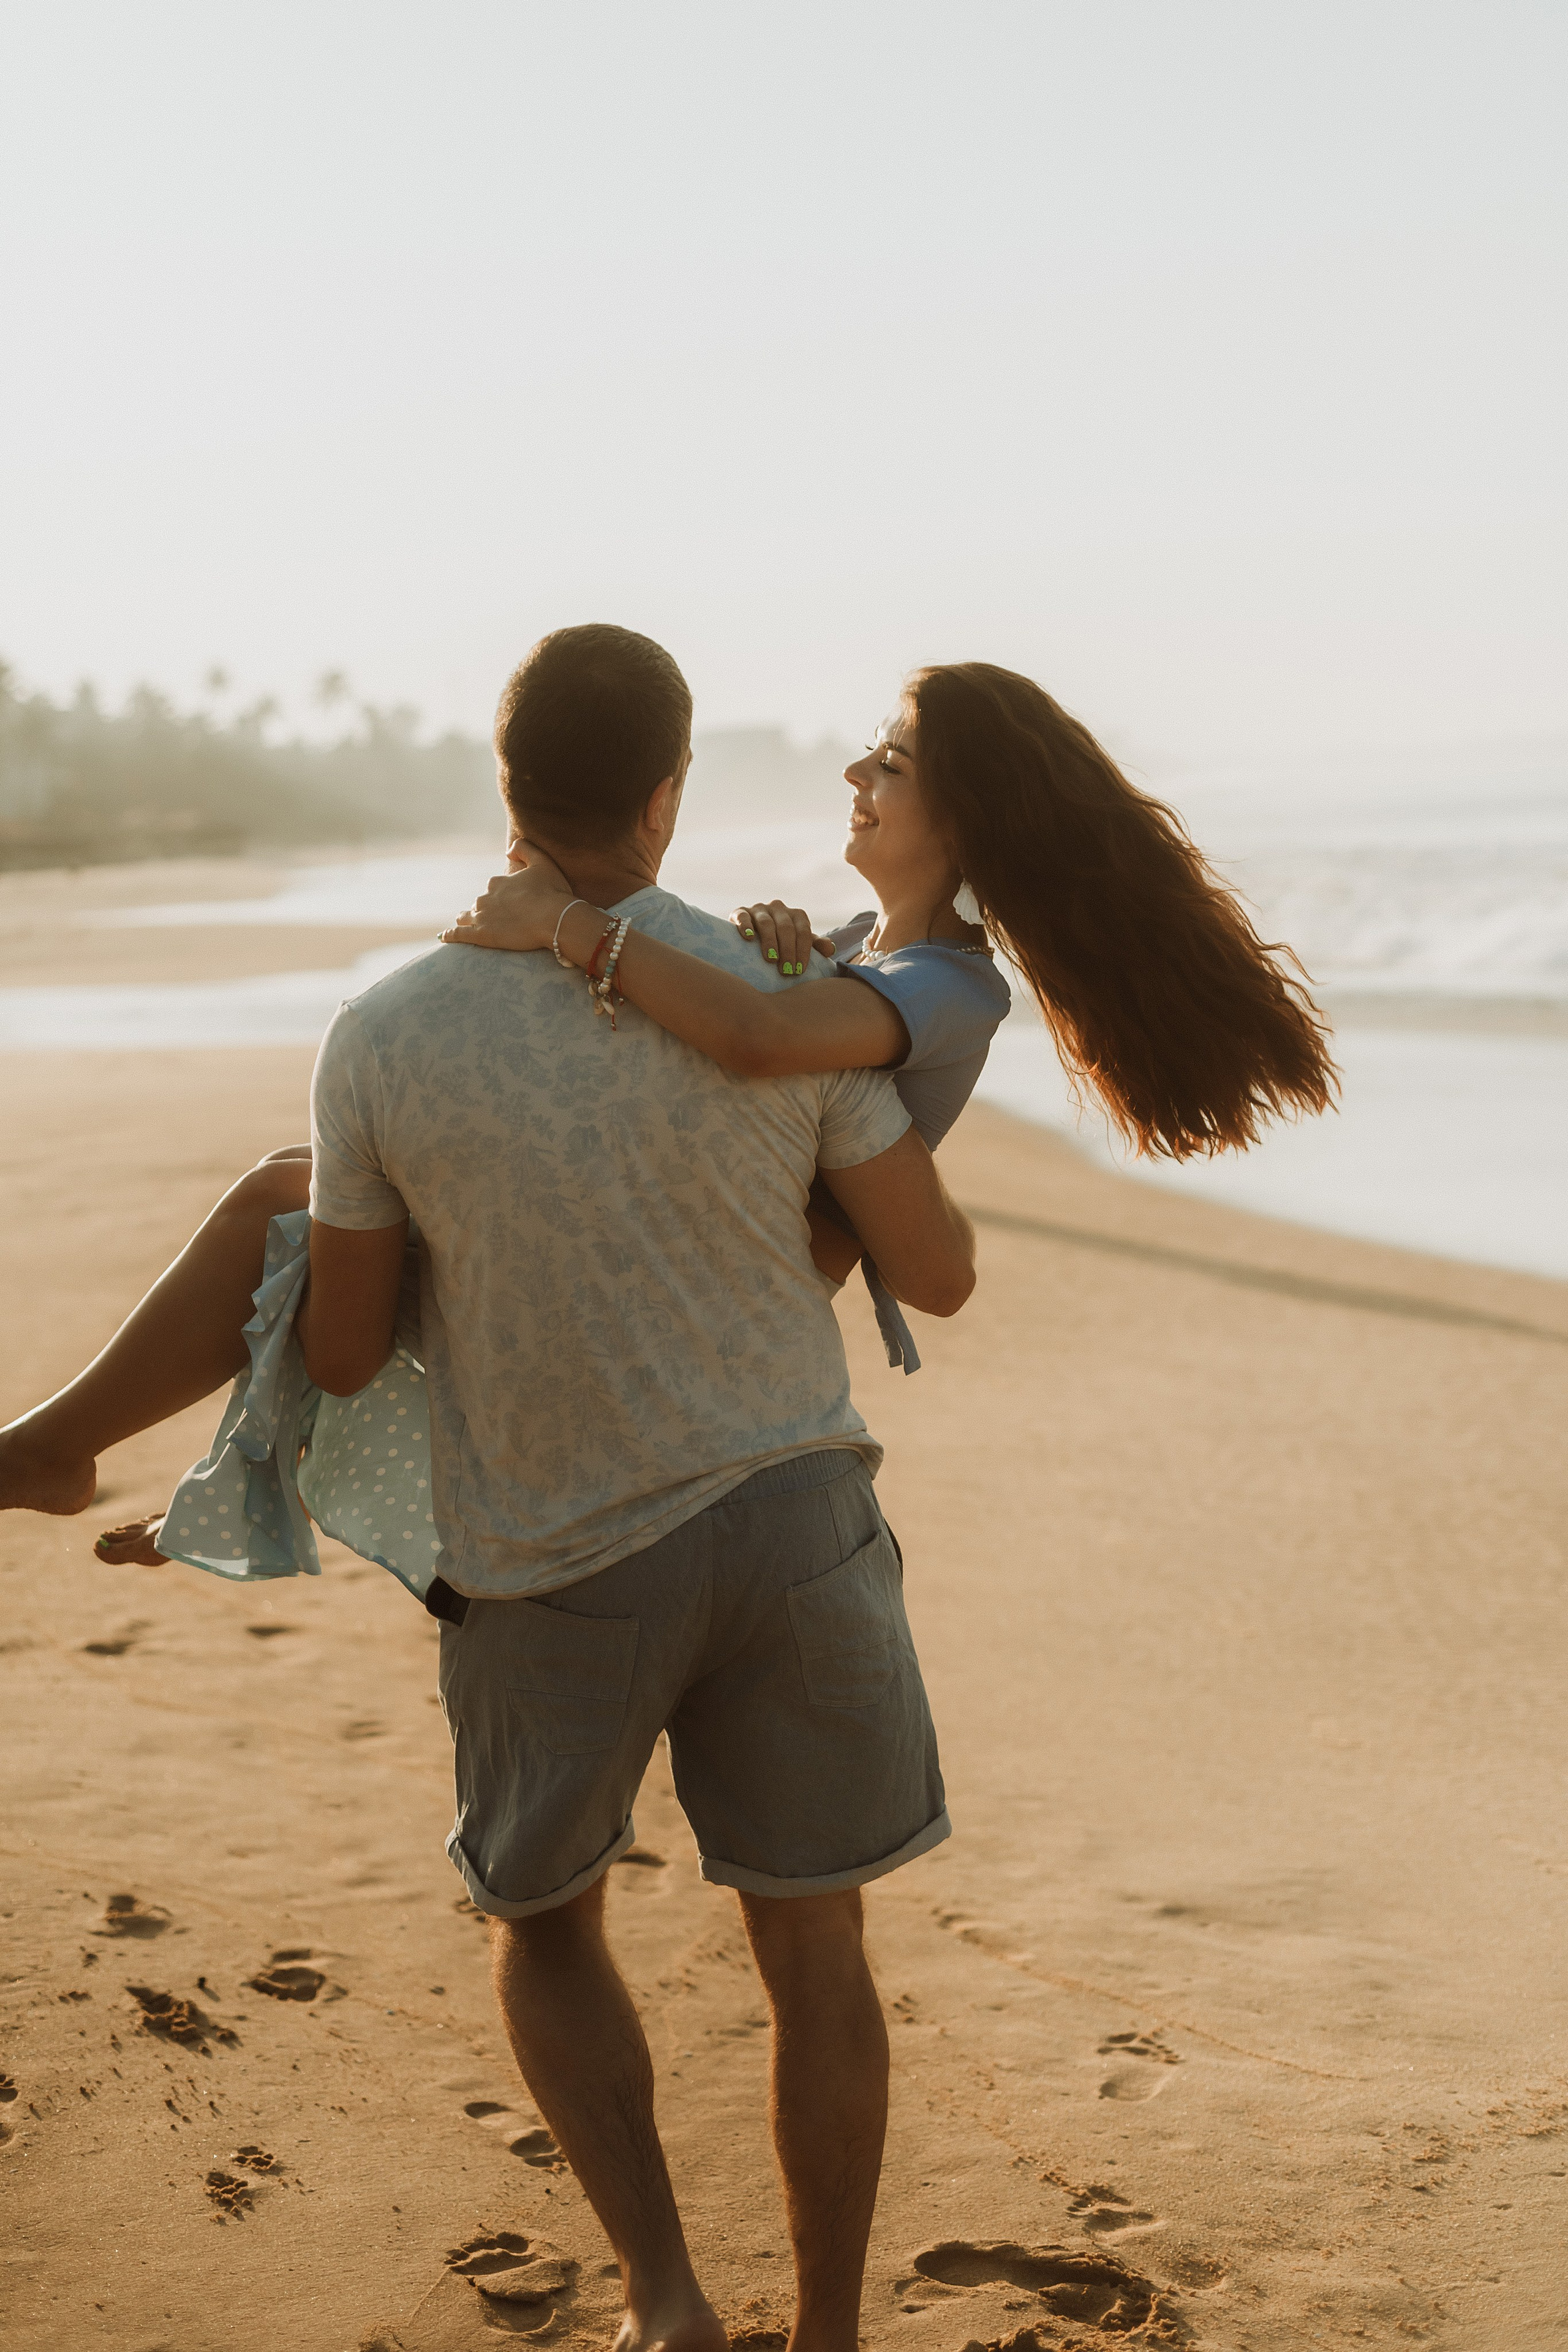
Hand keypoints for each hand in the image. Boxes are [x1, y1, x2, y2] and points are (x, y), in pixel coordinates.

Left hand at [442, 841, 575, 951]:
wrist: (555, 919)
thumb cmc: (553, 892)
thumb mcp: (543, 861)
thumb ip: (524, 848)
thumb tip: (508, 851)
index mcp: (497, 882)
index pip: (493, 888)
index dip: (502, 896)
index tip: (513, 904)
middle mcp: (485, 897)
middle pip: (479, 904)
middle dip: (485, 910)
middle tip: (499, 921)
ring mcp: (481, 917)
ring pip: (465, 918)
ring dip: (466, 920)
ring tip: (467, 927)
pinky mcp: (480, 936)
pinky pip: (457, 935)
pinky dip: (449, 935)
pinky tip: (443, 938)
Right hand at [729, 900, 836, 977]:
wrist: (751, 936)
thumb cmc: (781, 944)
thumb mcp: (799, 945)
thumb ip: (815, 946)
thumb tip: (830, 949)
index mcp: (797, 915)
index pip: (804, 931)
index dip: (803, 951)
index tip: (799, 970)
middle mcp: (779, 908)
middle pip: (786, 928)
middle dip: (788, 951)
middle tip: (786, 971)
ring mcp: (759, 909)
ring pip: (767, 923)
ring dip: (770, 942)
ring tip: (771, 960)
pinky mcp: (740, 912)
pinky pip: (743, 916)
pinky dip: (746, 926)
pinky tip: (748, 939)